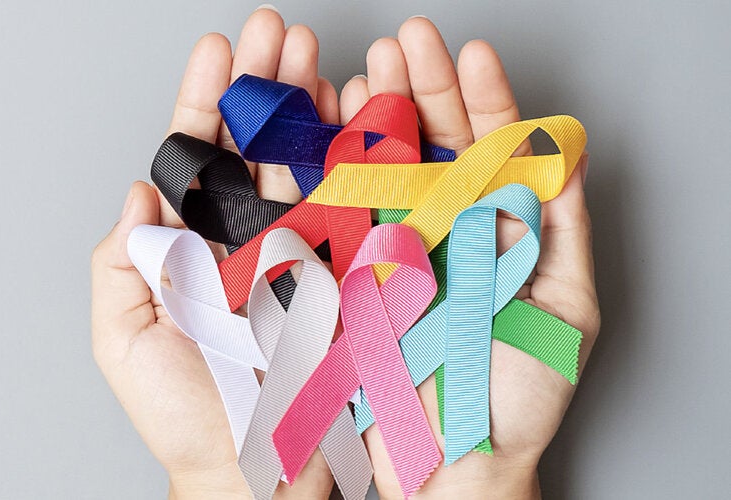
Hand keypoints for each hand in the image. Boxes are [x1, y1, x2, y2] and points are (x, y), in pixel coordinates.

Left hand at [91, 7, 338, 498]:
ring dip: (317, 110)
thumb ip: (120, 264)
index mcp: (201, 249)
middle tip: (280, 32)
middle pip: (261, 149)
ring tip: (323, 60)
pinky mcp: (352, 278)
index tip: (219, 49)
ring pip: (312, 168)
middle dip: (269, 86)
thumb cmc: (193, 420)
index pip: (202, 158)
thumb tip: (138, 189)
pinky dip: (364, 165)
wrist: (262, 473)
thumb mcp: (127, 344)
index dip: (208, 101)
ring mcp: (308, 255)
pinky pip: (358, 213)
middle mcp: (256, 243)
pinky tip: (365, 121)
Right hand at [339, 17, 599, 498]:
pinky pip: (341, 216)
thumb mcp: (563, 310)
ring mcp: (394, 249)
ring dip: (375, 116)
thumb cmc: (516, 398)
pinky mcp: (351, 276)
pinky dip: (333, 173)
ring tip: (365, 69)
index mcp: (497, 232)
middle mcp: (444, 231)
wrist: (451, 462)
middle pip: (432, 146)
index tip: (472, 54)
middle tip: (407, 41)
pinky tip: (329, 130)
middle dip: (421, 88)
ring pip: (383, 170)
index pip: (493, 150)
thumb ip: (564, 233)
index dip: (483, 99)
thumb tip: (567, 158)